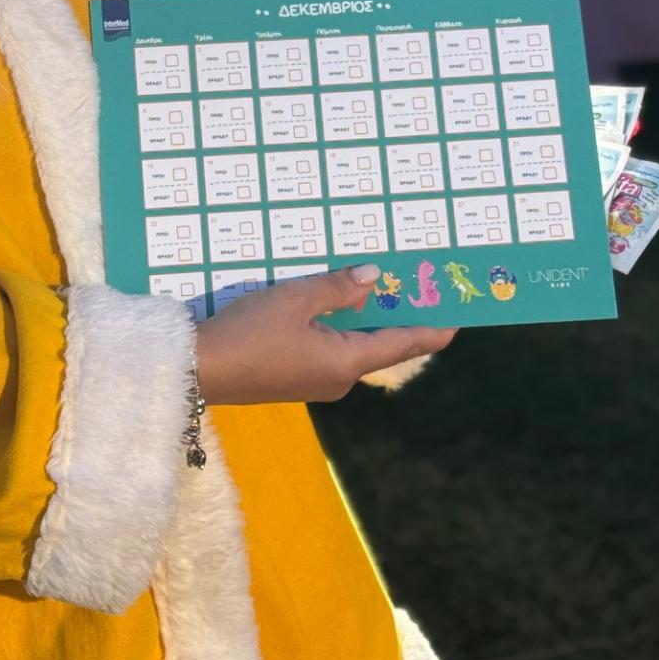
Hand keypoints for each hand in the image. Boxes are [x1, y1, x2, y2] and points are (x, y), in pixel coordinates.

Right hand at [195, 265, 455, 404]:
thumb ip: (337, 288)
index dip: (433, 328)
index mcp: (346, 362)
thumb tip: (374, 278)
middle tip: (415, 280)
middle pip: (380, 342)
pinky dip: (338, 323)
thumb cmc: (249, 333)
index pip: (404, 343)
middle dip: (396, 312)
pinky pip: (329, 347)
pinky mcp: (294, 377)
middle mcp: (339, 378)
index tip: (460, 314)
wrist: (198, 371)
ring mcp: (316, 381)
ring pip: (352, 344)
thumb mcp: (294, 299)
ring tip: (377, 281)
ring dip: (364, 315)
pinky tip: (332, 300)